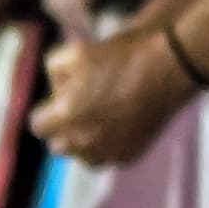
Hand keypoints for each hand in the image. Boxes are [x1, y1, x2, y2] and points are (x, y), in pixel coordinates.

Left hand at [32, 26, 194, 168]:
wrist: (170, 67)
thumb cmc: (122, 56)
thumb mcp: (77, 51)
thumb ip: (54, 69)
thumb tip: (56, 86)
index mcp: (65, 117)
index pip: (38, 125)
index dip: (47, 109)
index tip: (61, 99)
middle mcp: (82, 142)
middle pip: (58, 145)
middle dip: (65, 127)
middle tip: (82, 105)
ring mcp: (106, 153)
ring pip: (83, 155)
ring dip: (85, 140)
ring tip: (102, 115)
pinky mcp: (128, 157)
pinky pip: (109, 156)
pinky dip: (110, 144)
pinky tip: (122, 121)